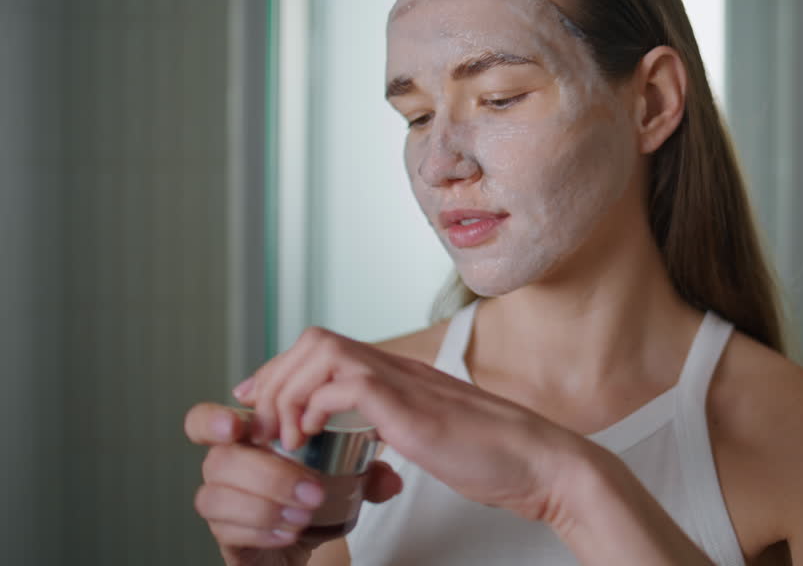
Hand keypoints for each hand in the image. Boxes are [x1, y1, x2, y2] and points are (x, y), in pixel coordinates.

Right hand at [184, 402, 403, 565]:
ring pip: (215, 496)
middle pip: (220, 459)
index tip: (238, 426)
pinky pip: (227, 530)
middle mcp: (223, 465)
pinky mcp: (223, 534)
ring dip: (267, 505)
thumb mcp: (345, 473)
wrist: (301, 538)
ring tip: (305, 517)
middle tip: (312, 491)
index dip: (213, 420)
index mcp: (246, 437)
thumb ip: (366, 469)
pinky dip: (263, 530)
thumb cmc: (312, 492)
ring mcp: (218, 501)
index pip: (204, 419)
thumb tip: (389, 479)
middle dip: (269, 474)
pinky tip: (289, 533)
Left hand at [235, 327, 587, 523]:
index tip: (262, 404)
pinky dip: (316, 407)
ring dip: (290, 391)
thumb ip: (398, 427)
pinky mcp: (412, 408)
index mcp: (401, 375)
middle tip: (264, 423)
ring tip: (285, 434)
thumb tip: (367, 439)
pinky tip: (312, 438)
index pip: (327, 347)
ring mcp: (406, 384)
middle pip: (315, 339)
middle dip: (276, 377)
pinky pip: (347, 385)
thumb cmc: (494, 458)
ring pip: (323, 351)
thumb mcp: (431, 435)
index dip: (284, 370)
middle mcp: (399, 369)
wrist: (541, 463)